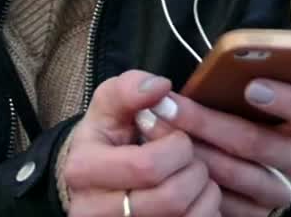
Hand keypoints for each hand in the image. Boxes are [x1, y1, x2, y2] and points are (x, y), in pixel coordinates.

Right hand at [59, 70, 220, 216]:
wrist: (93, 182)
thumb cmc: (107, 139)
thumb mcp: (108, 106)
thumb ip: (130, 88)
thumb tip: (160, 87)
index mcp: (84, 170)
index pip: (147, 166)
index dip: (177, 147)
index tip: (177, 137)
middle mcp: (94, 212)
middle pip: (172, 198)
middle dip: (195, 170)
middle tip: (190, 159)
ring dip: (204, 194)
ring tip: (193, 177)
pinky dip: (206, 212)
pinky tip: (194, 199)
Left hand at [139, 79, 290, 215]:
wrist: (239, 146)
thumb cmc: (242, 105)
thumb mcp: (247, 84)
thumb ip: (237, 72)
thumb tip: (217, 65)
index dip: (286, 99)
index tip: (250, 86)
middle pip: (259, 143)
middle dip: (208, 123)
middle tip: (171, 106)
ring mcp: (283, 190)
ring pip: (236, 173)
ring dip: (192, 150)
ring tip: (156, 128)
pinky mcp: (259, 213)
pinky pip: (224, 200)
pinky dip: (194, 178)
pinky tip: (168, 159)